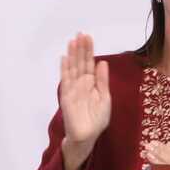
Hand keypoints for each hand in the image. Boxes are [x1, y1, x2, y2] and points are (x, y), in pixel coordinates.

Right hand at [59, 32, 110, 151]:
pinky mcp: (67, 96)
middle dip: (80, 49)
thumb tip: (102, 62)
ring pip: (72, 68)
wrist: (87, 136)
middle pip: (80, 63)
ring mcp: (73, 88)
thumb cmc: (97, 119)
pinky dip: (64, 69)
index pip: (90, 63)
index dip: (89, 51)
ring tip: (72, 41)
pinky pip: (66, 80)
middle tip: (80, 34)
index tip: (88, 37)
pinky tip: (64, 58)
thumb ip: (102, 81)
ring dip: (72, 55)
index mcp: (92, 83)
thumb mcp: (105, 98)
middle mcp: (82, 83)